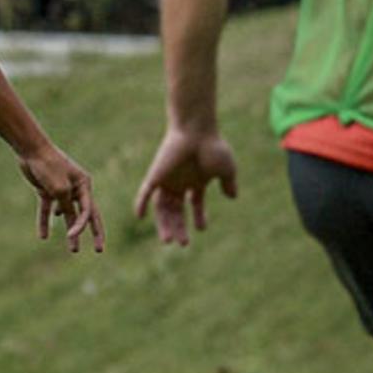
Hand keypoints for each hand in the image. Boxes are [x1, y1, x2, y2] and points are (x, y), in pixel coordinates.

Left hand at [18, 146, 104, 252]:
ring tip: (74, 250)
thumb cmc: (49, 166)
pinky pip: (47, 210)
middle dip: (93, 233)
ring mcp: (61, 190)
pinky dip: (45, 222)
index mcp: (84, 185)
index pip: (88, 211)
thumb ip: (66, 205)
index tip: (71, 236)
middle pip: (87, 215)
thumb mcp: (59, 189)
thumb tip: (66, 216)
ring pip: (68, 215)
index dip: (81, 226)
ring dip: (71, 231)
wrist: (30, 149)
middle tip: (100, 250)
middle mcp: (76, 188)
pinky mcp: (47, 190)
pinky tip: (43, 236)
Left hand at [133, 129, 238, 246]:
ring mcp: (167, 179)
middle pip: (176, 210)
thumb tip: (233, 197)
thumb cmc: (213, 146)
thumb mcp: (226, 169)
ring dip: (164, 224)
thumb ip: (229, 183)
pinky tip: (139, 216)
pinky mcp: (155, 174)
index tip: (202, 229)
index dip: (198, 217)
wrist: (196, 129)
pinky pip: (145, 192)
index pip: (195, 204)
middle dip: (179, 227)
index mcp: (196, 181)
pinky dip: (141, 204)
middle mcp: (180, 182)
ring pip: (162, 207)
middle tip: (183, 243)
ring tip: (167, 240)